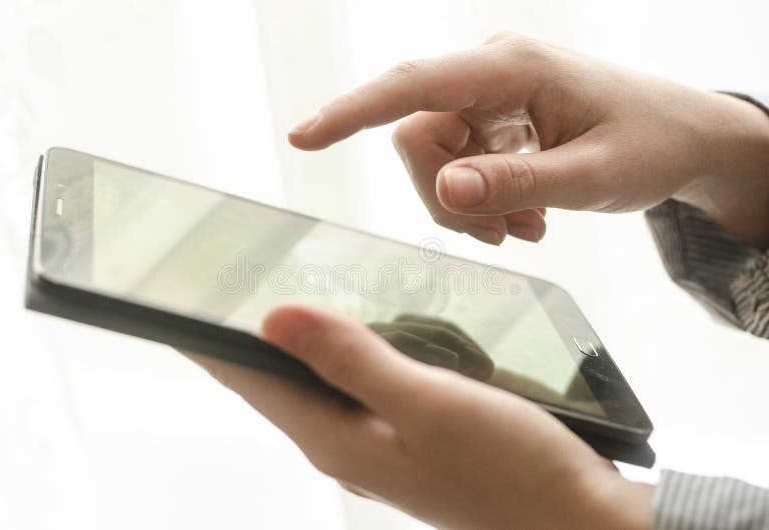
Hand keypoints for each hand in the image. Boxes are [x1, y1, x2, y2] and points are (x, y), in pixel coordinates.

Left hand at [182, 304, 652, 529]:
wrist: (575, 519)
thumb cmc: (510, 467)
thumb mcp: (424, 401)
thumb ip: (350, 359)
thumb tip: (274, 320)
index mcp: (336, 439)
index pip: (251, 381)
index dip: (210, 340)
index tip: (173, 302)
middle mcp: (345, 449)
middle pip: (275, 384)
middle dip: (246, 339)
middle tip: (223, 288)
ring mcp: (376, 449)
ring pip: (316, 387)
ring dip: (298, 347)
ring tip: (276, 306)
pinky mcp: (406, 443)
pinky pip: (356, 393)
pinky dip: (347, 360)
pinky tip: (360, 340)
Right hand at [289, 33, 768, 247]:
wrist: (684, 138)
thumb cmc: (651, 144)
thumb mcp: (591, 175)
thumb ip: (518, 182)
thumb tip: (446, 190)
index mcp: (514, 67)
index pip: (415, 86)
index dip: (353, 112)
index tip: (303, 136)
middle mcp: (491, 73)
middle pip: (419, 139)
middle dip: (450, 198)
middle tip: (505, 236)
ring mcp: (490, 97)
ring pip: (434, 162)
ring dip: (471, 208)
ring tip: (529, 228)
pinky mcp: (494, 120)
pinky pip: (457, 168)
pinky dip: (483, 203)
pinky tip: (528, 218)